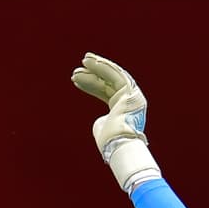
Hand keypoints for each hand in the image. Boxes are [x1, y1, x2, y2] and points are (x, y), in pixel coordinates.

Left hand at [71, 52, 160, 192]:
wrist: (118, 146)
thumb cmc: (109, 143)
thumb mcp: (102, 129)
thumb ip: (102, 122)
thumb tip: (100, 122)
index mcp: (123, 109)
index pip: (106, 92)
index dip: (91, 85)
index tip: (76, 79)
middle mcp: (130, 101)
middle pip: (110, 82)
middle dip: (95, 72)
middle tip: (81, 64)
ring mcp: (132, 96)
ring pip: (113, 76)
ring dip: (98, 67)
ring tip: (83, 61)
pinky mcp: (131, 92)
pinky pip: (115, 75)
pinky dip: (103, 68)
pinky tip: (90, 63)